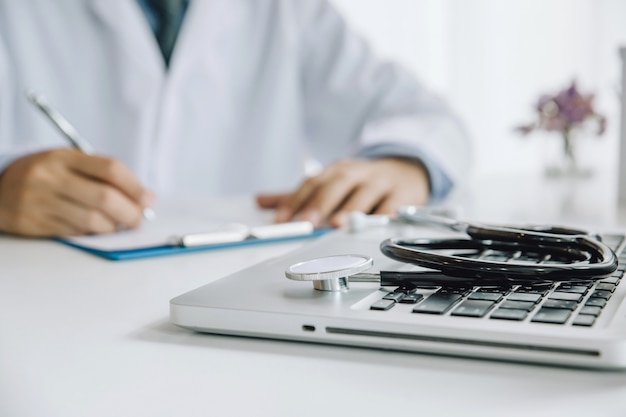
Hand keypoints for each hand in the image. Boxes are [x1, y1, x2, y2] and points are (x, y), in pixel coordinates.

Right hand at [0, 148, 153, 236]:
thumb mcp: (68, 162)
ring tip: (117, 225)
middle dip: (130, 212)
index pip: (110, 169)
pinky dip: (93, 233)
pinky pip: (75, 232)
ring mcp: (41, 201)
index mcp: (64, 157)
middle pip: (105, 198)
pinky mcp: (34, 223)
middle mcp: (51, 177)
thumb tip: (145, 197)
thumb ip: (103, 175)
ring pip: (92, 220)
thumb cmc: (45, 175)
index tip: (148, 199)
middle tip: (138, 219)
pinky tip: (96, 229)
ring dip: (113, 227)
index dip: (135, 186)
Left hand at [256, 157, 429, 227]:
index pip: (312, 183)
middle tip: (307, 222)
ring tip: (337, 224)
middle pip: (336, 185)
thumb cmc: (361, 181)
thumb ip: (298, 195)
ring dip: (351, 209)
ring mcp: (380, 183)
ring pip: (364, 193)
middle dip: (320, 204)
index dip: (295, 201)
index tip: (282, 220)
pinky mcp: (402, 194)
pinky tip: (373, 226)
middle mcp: (357, 174)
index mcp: (336, 171)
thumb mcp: (330, 182)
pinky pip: (392, 205)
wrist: (406, 169)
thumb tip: (260, 201)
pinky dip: (383, 215)